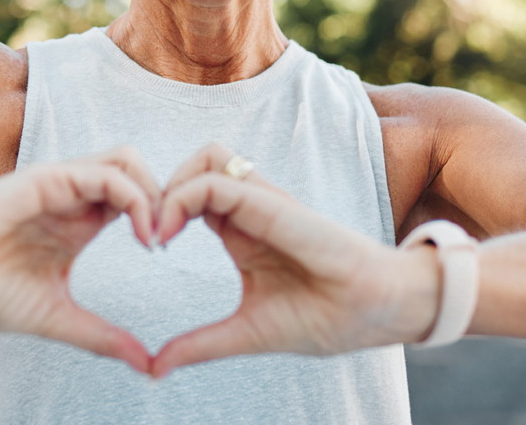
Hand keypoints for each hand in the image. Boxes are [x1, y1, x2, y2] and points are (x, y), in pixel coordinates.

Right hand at [0, 147, 159, 372]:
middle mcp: (74, 198)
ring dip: (155, 192)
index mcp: (78, 224)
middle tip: (172, 240)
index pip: (136, 201)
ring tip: (156, 236)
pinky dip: (135, 197)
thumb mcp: (55, 317)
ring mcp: (62, 184)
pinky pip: (107, 173)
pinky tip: (140, 234)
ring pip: (128, 161)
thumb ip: (102, 336)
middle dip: (168, 199)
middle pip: (140, 173)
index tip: (168, 258)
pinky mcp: (48, 178)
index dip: (162, 219)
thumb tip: (146, 365)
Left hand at [151, 144, 439, 377]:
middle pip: (195, 166)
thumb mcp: (247, 332)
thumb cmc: (326, 317)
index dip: (161, 211)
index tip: (147, 247)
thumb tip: (154, 368)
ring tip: (158, 229)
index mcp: (241, 232)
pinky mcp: (274, 205)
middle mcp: (251, 209)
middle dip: (160, 189)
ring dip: (173, 184)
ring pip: (207, 157)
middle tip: (145, 232)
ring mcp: (264, 202)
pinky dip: (186, 196)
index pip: (192, 195)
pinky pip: (220, 180)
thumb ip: (200, 344)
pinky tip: (170, 232)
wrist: (380, 312)